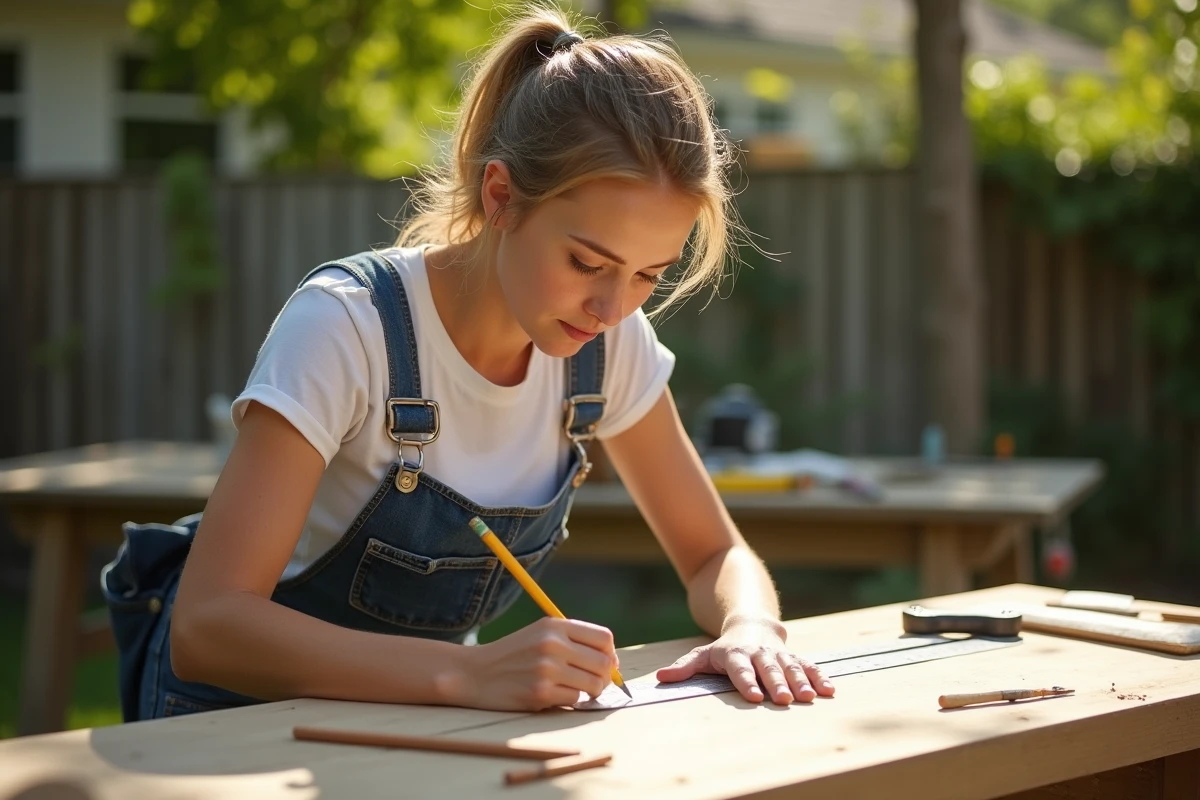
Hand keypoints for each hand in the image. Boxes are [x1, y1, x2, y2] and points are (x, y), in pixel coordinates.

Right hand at [457, 617, 618, 710]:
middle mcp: (552, 644)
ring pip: (593, 684)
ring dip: (590, 691)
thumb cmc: (513, 655)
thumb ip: (573, 641)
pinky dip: (570, 700)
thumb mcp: (540, 634)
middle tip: (595, 683)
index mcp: (555, 625)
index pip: (604, 638)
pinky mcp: (540, 693)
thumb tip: (613, 662)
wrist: (475, 673)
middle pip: (604, 663)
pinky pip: (574, 700)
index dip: (610, 653)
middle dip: (605, 677)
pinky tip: (554, 696)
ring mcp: (546, 669)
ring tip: (575, 690)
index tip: (606, 663)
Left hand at [656, 617, 834, 704]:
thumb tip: (661, 677)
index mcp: (735, 655)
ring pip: (791, 667)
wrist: (751, 625)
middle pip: (768, 669)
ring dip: (800, 682)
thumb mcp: (703, 655)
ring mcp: (779, 655)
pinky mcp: (794, 658)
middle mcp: (759, 654)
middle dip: (776, 683)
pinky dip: (819, 677)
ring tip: (808, 697)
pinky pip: (809, 666)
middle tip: (783, 699)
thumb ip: (685, 668)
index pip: (740, 669)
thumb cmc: (724, 649)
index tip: (753, 695)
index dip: (746, 681)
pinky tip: (830, 690)